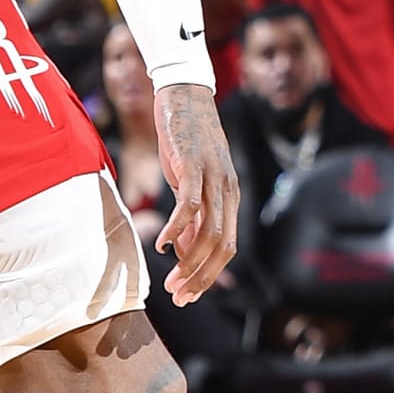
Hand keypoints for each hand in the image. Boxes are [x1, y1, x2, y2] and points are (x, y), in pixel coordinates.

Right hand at [153, 83, 239, 303]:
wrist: (185, 95)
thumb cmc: (186, 141)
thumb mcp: (189, 183)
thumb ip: (190, 217)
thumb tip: (184, 252)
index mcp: (230, 197)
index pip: (227, 247)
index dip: (209, 275)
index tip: (187, 295)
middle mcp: (227, 190)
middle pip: (222, 245)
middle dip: (202, 277)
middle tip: (180, 297)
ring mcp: (213, 177)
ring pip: (209, 230)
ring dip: (190, 261)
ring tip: (171, 280)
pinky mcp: (193, 165)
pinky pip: (189, 204)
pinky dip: (177, 228)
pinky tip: (163, 244)